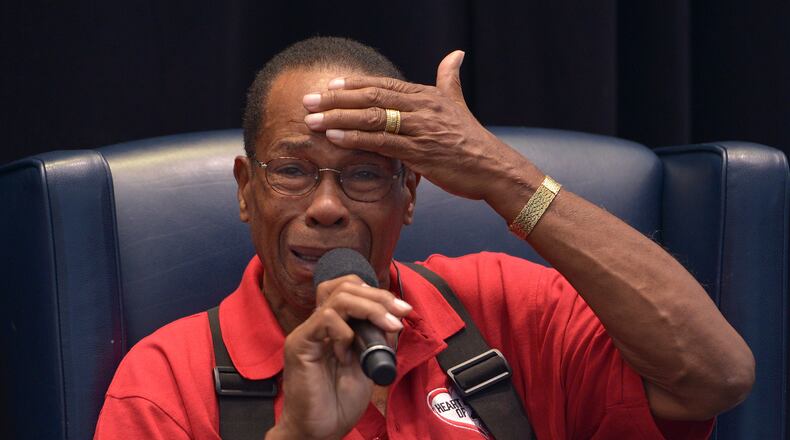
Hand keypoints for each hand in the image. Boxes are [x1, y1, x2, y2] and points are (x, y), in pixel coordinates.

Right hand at [269, 275, 411, 439]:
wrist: (320, 430)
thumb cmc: (340, 401)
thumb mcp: (369, 363)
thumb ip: (377, 339)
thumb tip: (395, 318)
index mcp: (335, 325)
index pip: (350, 288)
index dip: (377, 293)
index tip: (403, 310)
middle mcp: (319, 323)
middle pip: (346, 286)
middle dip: (379, 296)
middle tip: (400, 313)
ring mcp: (308, 331)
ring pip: (338, 297)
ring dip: (370, 309)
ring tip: (389, 326)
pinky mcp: (299, 344)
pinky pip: (325, 319)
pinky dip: (345, 331)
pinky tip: (349, 352)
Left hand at [302, 51, 535, 202]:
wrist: (493, 168)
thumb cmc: (473, 140)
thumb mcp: (459, 104)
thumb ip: (450, 79)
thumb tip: (455, 54)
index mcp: (427, 96)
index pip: (382, 85)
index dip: (353, 85)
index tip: (328, 86)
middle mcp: (421, 108)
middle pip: (370, 98)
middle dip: (335, 100)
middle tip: (308, 101)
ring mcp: (420, 130)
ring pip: (371, 119)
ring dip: (338, 119)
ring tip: (312, 120)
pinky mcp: (419, 153)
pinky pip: (381, 144)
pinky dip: (355, 140)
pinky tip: (335, 138)